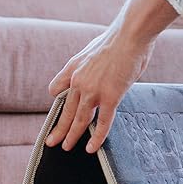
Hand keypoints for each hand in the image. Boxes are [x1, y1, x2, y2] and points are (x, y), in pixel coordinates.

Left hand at [45, 27, 155, 152]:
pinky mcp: (109, 97)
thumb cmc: (118, 40)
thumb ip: (92, 65)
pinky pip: (101, 122)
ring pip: (79, 120)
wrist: (129, 35)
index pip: (57, 89)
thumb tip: (101, 71)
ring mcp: (93, 90)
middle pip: (65, 110)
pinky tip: (91, 148)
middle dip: (58, 129)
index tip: (61, 110)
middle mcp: (78, 81)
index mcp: (73, 67)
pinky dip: (96, 137)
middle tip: (52, 142)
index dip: (58, 101)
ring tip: (67, 148)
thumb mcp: (94, 49)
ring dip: (72, 136)